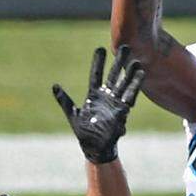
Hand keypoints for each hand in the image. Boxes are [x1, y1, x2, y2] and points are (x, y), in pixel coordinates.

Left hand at [52, 46, 143, 163]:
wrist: (95, 148)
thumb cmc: (84, 133)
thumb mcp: (72, 114)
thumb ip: (64, 100)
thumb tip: (55, 86)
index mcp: (94, 95)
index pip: (96, 75)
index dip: (98, 62)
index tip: (101, 49)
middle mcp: (106, 96)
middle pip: (114, 76)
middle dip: (119, 62)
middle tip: (125, 47)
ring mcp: (115, 103)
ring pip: (124, 85)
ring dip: (130, 74)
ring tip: (137, 61)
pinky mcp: (122, 111)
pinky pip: (129, 98)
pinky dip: (134, 87)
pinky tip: (141, 76)